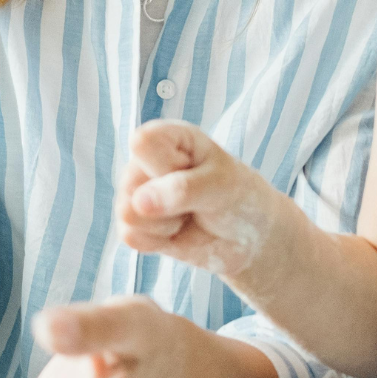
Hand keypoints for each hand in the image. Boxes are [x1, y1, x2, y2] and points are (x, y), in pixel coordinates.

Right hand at [119, 121, 300, 282]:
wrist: (248, 237)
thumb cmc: (236, 197)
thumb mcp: (221, 185)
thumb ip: (181, 189)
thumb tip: (138, 202)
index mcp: (167, 137)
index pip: (143, 142)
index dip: (166, 164)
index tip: (192, 170)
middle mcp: (144, 162)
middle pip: (132, 182)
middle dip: (168, 200)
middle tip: (195, 199)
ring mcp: (135, 193)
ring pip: (128, 213)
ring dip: (165, 224)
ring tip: (187, 214)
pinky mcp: (134, 225)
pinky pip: (130, 236)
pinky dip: (158, 241)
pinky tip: (176, 231)